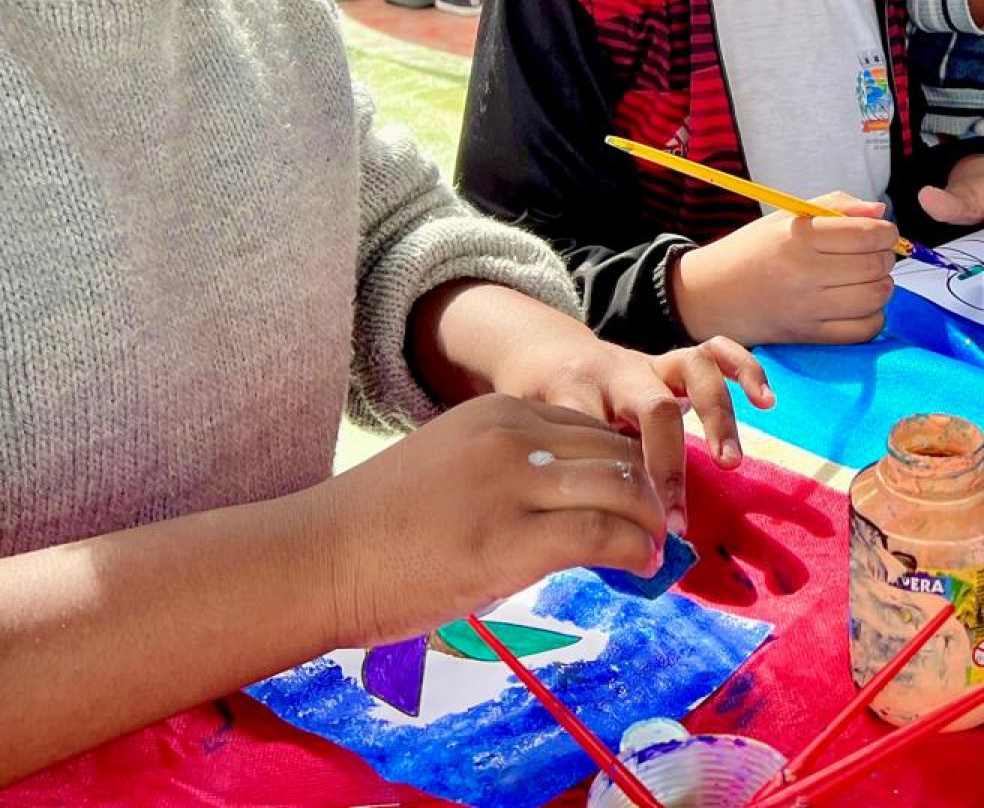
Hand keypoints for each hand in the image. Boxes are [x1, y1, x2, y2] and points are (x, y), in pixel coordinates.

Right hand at [315, 395, 668, 646]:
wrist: (320, 557)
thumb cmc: (377, 526)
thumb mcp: (451, 469)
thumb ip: (505, 473)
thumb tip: (559, 509)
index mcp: (496, 415)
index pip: (590, 428)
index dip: (628, 465)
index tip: (641, 499)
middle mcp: (511, 437)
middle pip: (616, 452)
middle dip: (650, 489)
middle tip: (663, 526)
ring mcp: (512, 486)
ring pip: (620, 489)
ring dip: (651, 522)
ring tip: (656, 549)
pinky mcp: (510, 541)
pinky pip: (601, 537)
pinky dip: (634, 551)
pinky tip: (639, 569)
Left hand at [487, 333, 774, 533]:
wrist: (541, 351)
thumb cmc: (536, 409)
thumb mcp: (527, 441)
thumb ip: (553, 479)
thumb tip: (583, 547)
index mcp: (573, 393)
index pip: (597, 437)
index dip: (619, 487)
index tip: (634, 538)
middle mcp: (615, 374)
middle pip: (653, 408)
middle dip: (670, 465)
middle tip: (676, 521)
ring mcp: (647, 364)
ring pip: (692, 370)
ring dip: (717, 417)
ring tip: (730, 461)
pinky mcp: (671, 360)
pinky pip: (715, 352)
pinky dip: (743, 370)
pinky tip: (766, 402)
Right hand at [671, 191, 897, 346]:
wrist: (711, 295)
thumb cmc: (751, 252)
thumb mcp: (787, 216)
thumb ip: (836, 206)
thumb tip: (880, 213)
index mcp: (798, 236)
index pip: (866, 235)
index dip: (886, 233)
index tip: (883, 233)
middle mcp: (803, 273)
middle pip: (874, 266)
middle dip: (886, 258)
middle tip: (877, 254)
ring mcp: (806, 308)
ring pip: (873, 298)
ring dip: (883, 287)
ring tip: (871, 279)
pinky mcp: (808, 335)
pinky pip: (862, 330)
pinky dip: (873, 317)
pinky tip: (861, 305)